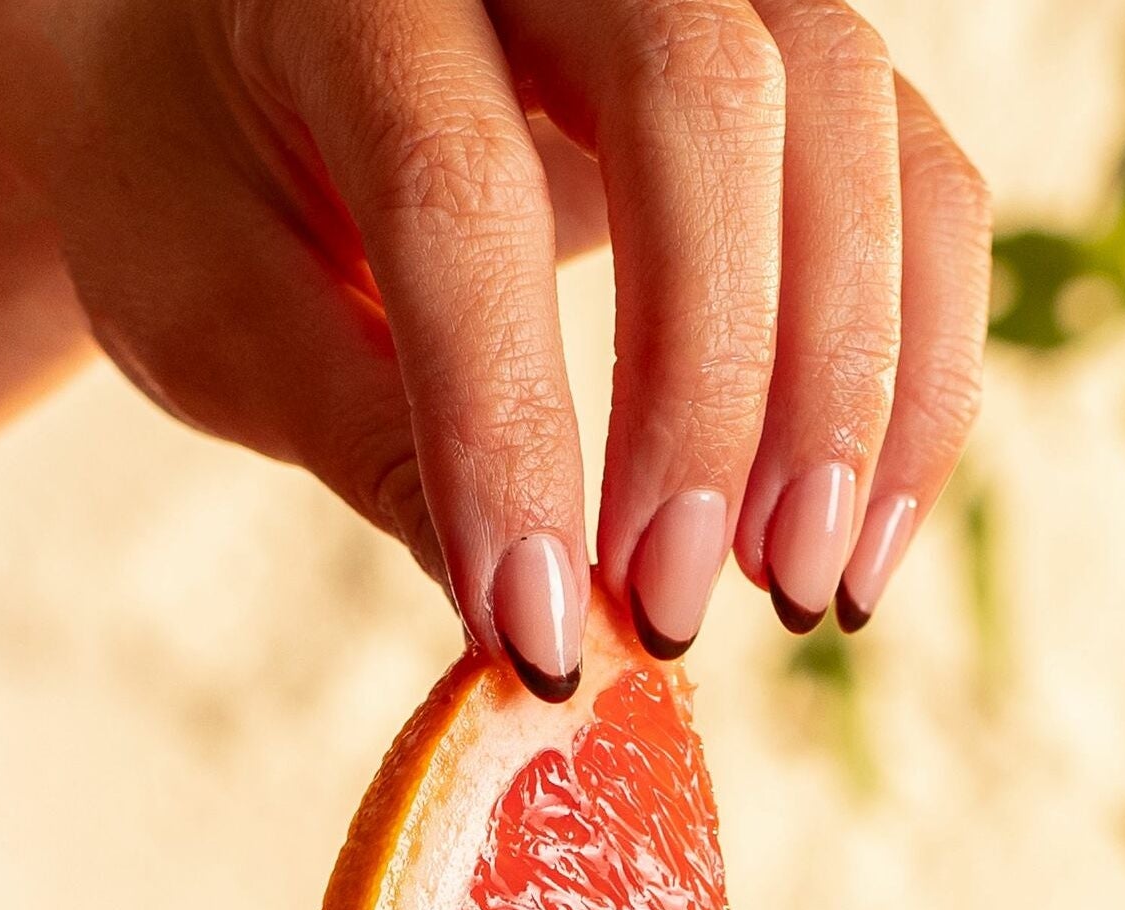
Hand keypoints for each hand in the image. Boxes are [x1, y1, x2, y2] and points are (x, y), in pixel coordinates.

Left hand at [0, 0, 989, 691]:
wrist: (232, 50)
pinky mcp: (801, 46)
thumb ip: (368, 438)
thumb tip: (533, 631)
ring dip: (847, 384)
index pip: (461, 191)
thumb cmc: (205, 183)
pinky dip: (919, 367)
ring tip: (795, 592)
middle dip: (710, 386)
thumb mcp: (220, 311)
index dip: (509, 427)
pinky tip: (863, 540)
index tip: (538, 636)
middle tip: (673, 610)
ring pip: (846, 121)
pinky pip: (918, 180)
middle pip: (704, 98)